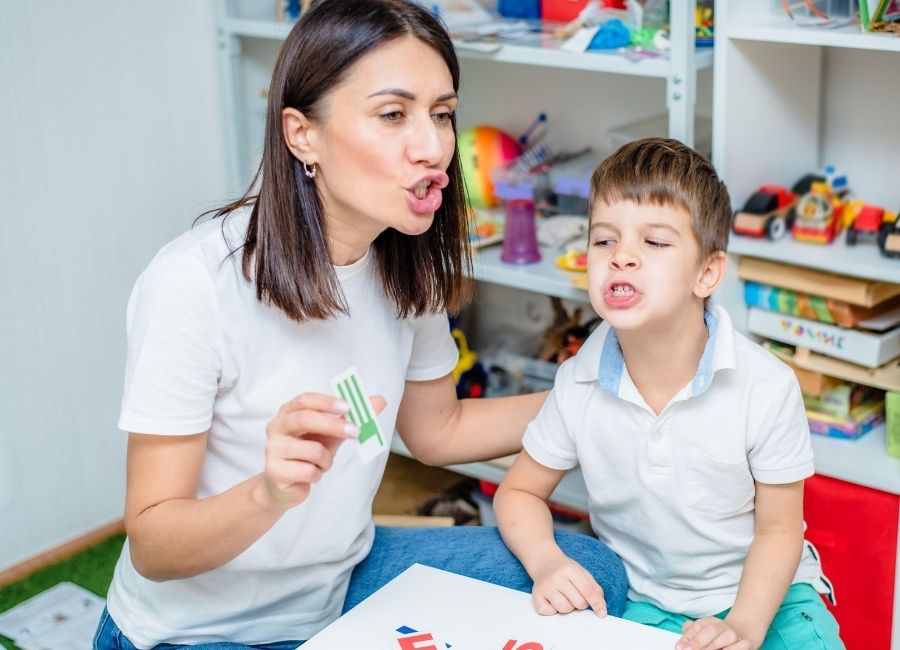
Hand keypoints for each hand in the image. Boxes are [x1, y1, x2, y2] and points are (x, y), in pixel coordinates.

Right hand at [260, 392, 385, 510]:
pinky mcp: (275, 471)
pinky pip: (309, 471)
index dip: (327, 402)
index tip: (348, 407)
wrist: (284, 486)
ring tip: (321, 463)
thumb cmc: (308, 453)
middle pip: (304, 419)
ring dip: (326, 460)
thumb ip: (352, 418)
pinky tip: (310, 475)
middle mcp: (276, 427)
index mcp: (288, 412)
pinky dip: (318, 474)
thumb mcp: (330, 433)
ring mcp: (273, 449)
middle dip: (333, 425)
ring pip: (313, 450)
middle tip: (356, 431)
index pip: (305, 399)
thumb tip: (380, 401)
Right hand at [530, 554, 606, 616]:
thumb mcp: (583, 573)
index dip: (597, 603)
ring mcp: (545, 586)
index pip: (588, 591)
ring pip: (565, 609)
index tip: (602, 613)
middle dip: (580, 603)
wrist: (544, 562)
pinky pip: (549, 612)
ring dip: (567, 607)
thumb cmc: (565, 570)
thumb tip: (601, 609)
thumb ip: (595, 589)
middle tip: (574, 594)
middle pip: (578, 603)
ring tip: (563, 596)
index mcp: (570, 569)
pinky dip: (552, 610)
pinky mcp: (536, 595)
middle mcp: (556, 577)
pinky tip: (552, 600)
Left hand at [677, 617, 753, 649]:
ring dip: (713, 647)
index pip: (697, 626)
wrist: (742, 634)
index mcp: (710, 621)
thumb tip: (680, 645)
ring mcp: (735, 635)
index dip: (688, 637)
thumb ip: (690, 635)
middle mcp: (723, 626)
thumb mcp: (702, 633)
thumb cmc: (716, 637)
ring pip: (726, 638)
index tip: (680, 647)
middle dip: (698, 642)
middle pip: (710, 630)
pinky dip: (732, 649)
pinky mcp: (746, 643)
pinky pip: (741, 646)